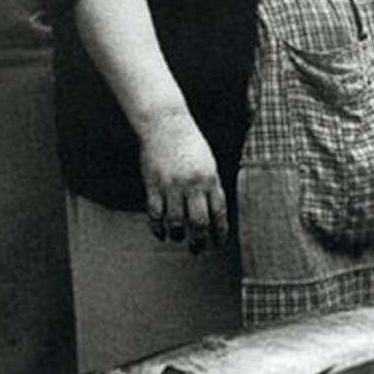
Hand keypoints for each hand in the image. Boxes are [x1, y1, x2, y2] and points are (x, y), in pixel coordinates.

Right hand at [139, 112, 228, 252]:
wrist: (165, 124)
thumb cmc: (189, 143)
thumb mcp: (208, 163)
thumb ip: (211, 186)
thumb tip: (215, 213)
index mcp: (210, 179)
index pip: (218, 212)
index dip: (219, 232)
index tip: (219, 244)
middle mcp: (193, 184)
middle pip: (199, 222)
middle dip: (199, 240)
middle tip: (197, 249)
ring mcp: (172, 186)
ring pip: (176, 222)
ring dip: (179, 235)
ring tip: (179, 239)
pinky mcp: (153, 185)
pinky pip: (156, 214)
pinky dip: (158, 228)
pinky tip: (161, 233)